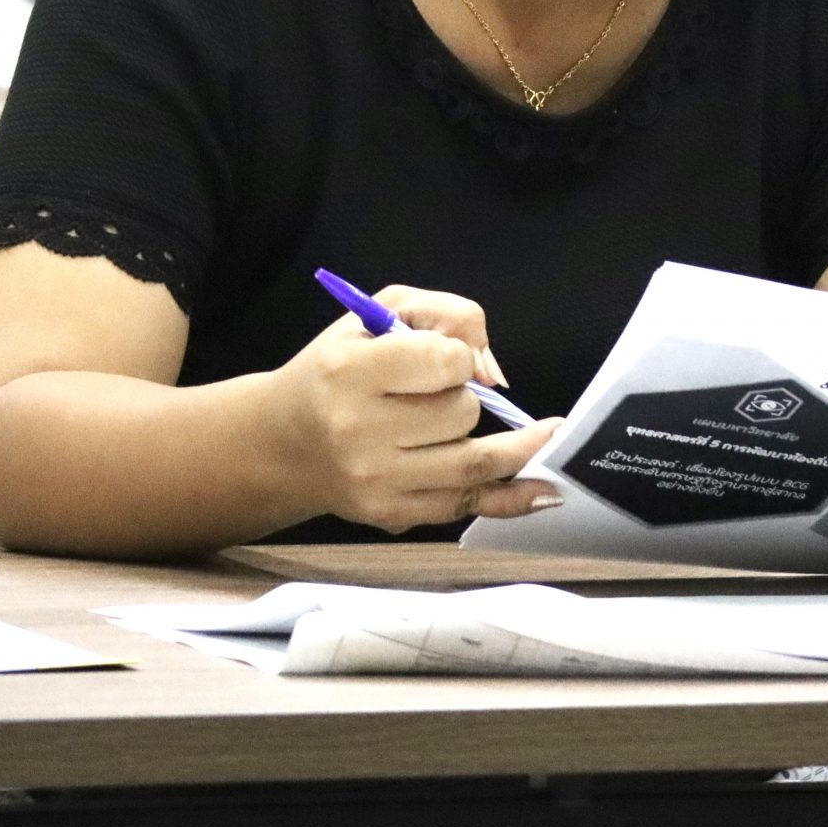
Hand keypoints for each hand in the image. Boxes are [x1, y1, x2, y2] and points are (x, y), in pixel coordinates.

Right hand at [263, 285, 562, 534]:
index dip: (457, 356)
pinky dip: (512, 498)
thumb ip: (450, 316)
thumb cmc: (339, 367)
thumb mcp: (385, 313)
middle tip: (433, 395)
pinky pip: (465, 505)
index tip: (442, 358)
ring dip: (504, 444)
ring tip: (542, 434)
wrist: (281, 441)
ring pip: (473, 462)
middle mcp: (357, 432)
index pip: (445, 361)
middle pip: (461, 414)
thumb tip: (492, 374)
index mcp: (348, 372)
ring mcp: (373, 480)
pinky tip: (547, 491)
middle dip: (463, 399)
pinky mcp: (389, 514)